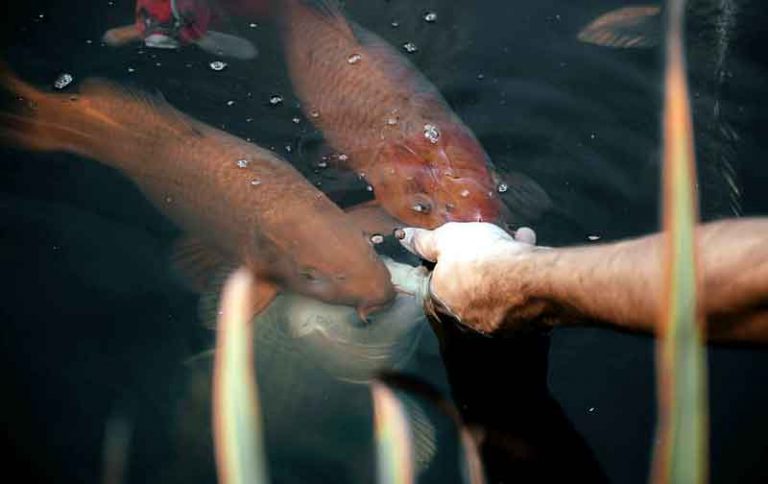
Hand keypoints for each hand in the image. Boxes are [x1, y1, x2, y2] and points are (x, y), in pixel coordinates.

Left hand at [397, 222, 539, 333]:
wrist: (530, 280)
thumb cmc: (482, 258)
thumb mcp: (448, 238)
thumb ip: (424, 240)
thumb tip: (404, 238)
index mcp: (439, 300)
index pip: (432, 281)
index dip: (443, 261)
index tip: (453, 250)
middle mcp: (463, 318)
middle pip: (466, 283)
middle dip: (476, 262)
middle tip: (487, 244)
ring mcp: (493, 324)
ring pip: (495, 289)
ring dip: (504, 266)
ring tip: (515, 241)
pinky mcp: (521, 324)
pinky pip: (518, 295)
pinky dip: (523, 277)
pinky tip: (530, 253)